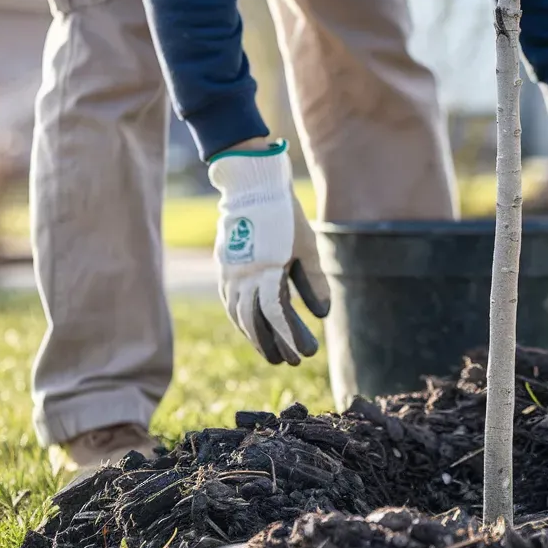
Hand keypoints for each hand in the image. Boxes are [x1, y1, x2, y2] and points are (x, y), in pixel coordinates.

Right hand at [208, 141, 329, 364]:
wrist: (252, 186)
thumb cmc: (285, 216)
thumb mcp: (306, 246)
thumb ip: (314, 281)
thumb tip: (322, 315)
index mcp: (264, 269)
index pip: (275, 313)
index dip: (289, 336)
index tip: (306, 354)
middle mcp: (242, 275)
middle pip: (254, 320)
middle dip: (272, 344)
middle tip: (290, 362)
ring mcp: (229, 272)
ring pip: (239, 315)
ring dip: (255, 337)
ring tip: (273, 353)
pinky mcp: (225, 268)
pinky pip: (230, 302)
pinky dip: (242, 320)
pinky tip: (252, 329)